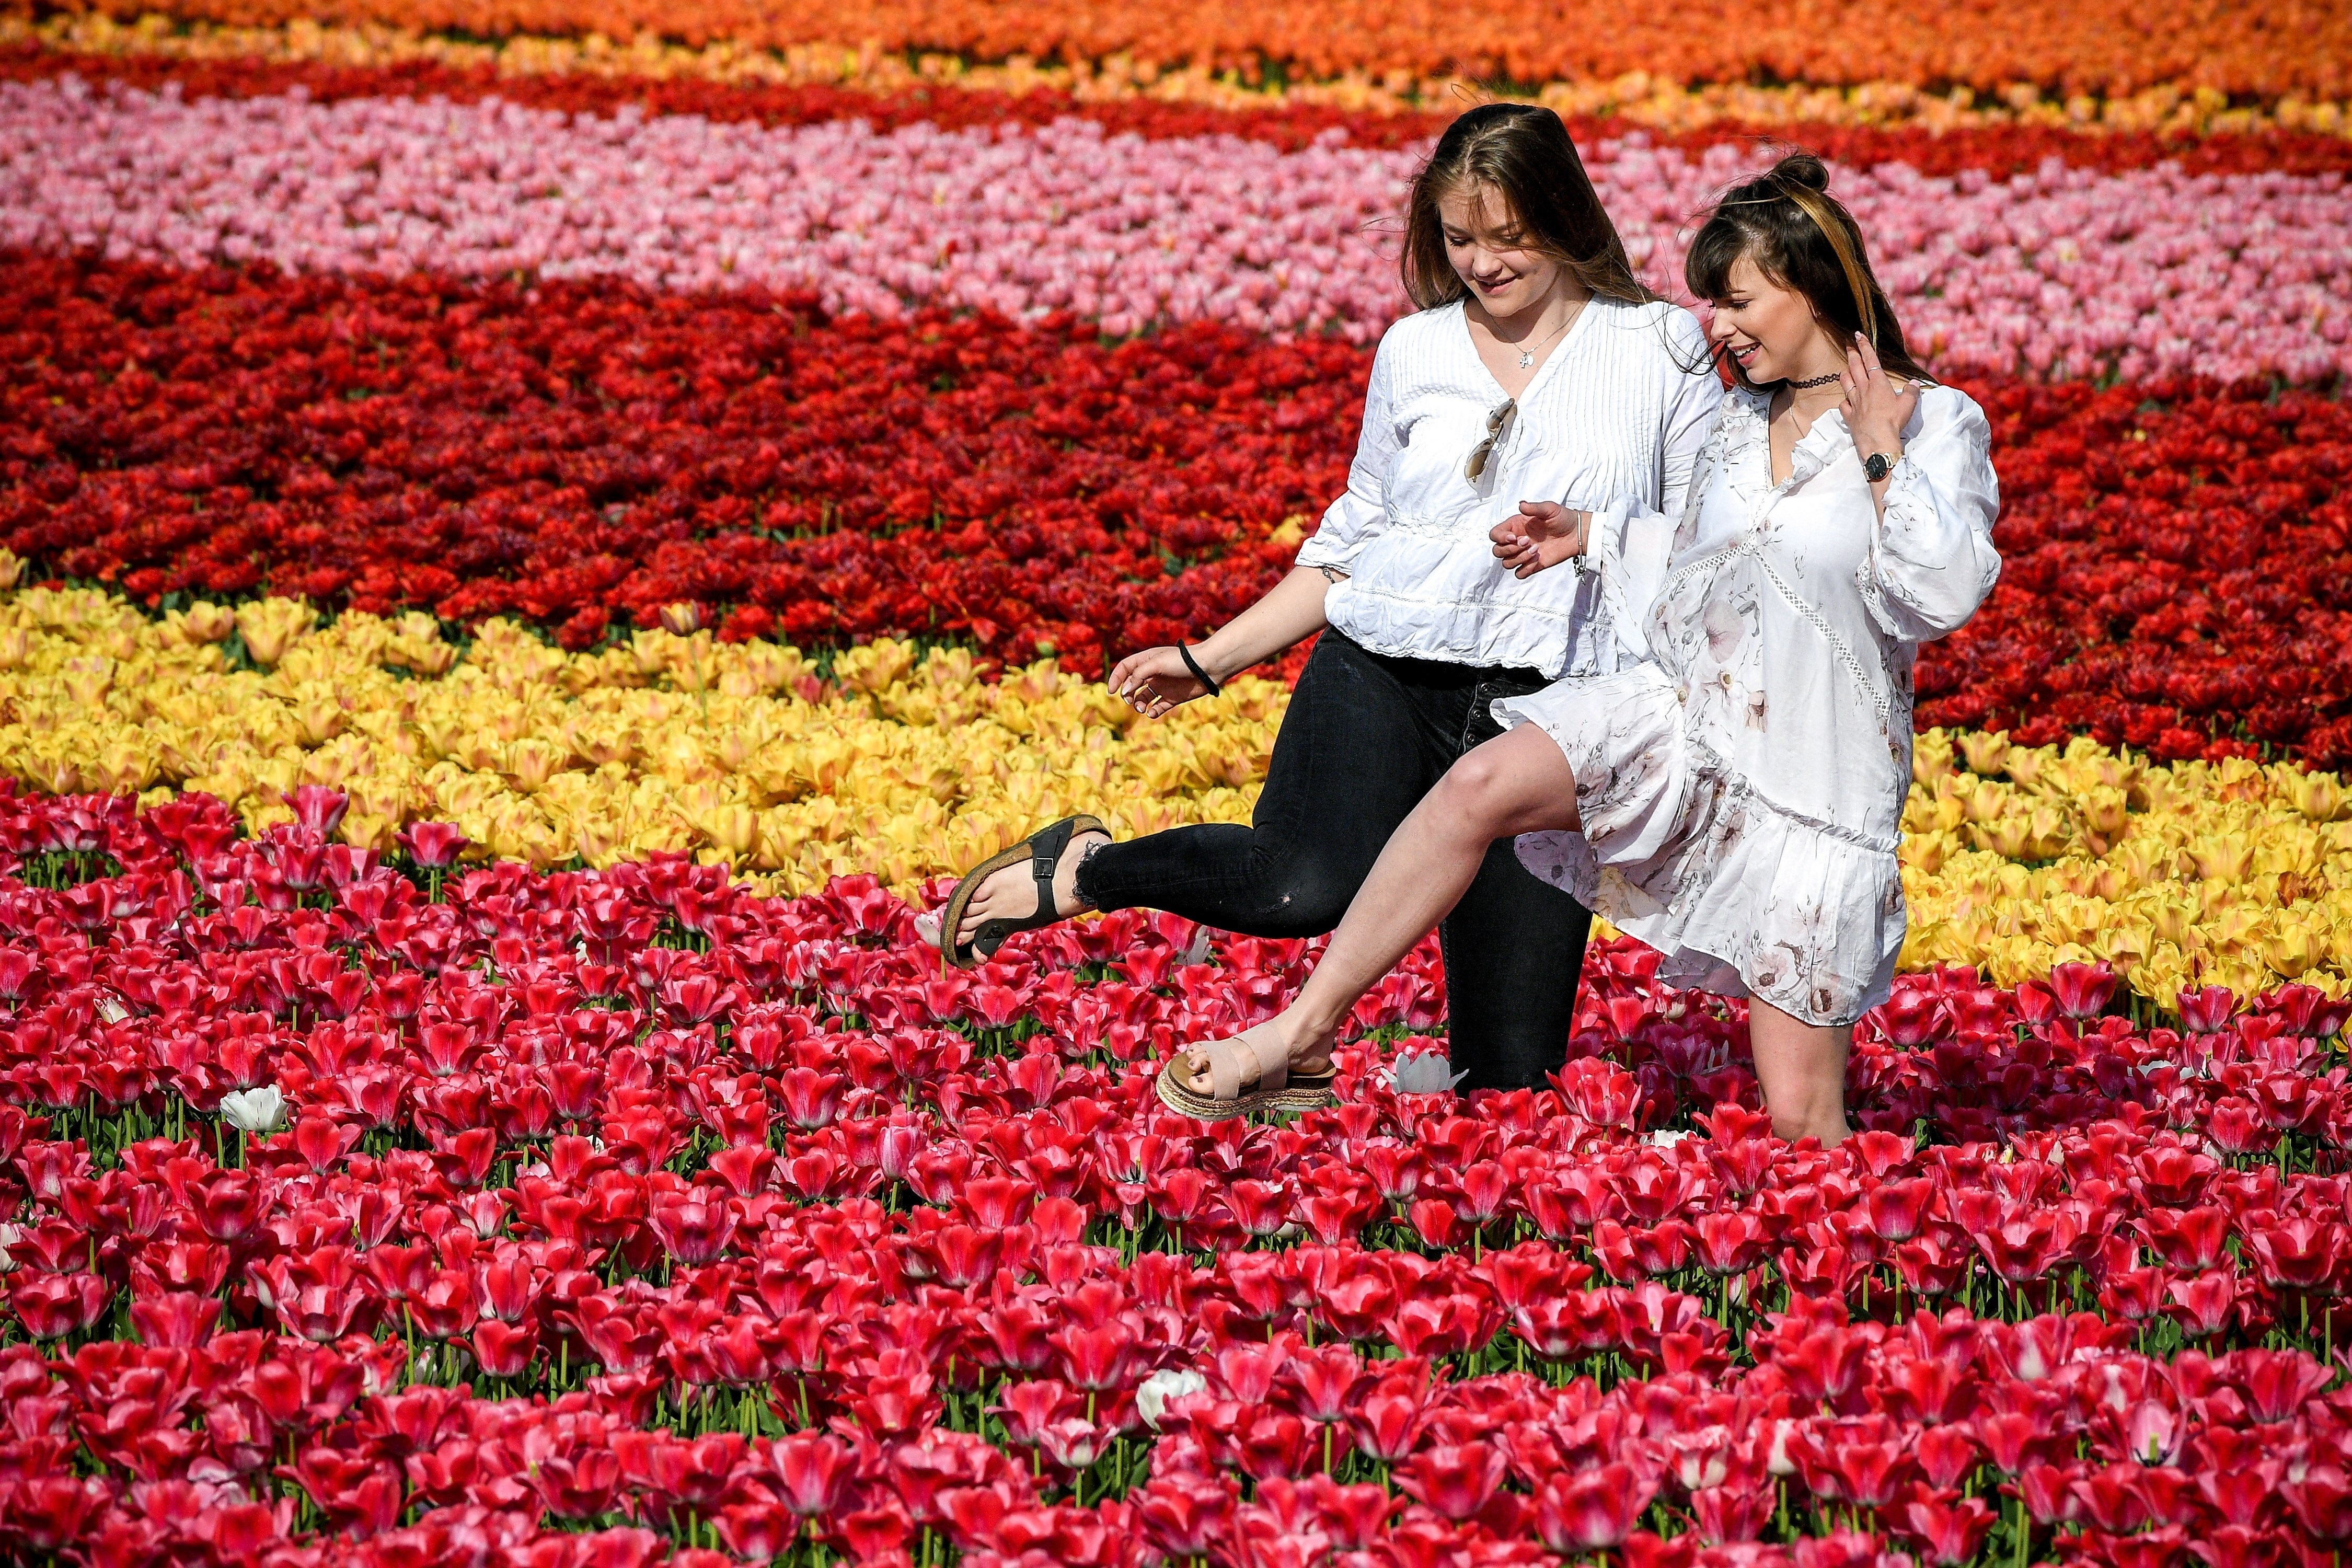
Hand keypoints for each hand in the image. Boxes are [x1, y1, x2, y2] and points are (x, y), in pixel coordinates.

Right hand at [1107, 645, 1213, 717]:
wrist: (1208, 668)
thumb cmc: (1182, 661)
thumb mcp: (1156, 664)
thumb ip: (1138, 676)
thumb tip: (1125, 691)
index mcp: (1147, 661)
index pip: (1125, 669)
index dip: (1116, 679)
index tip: (1111, 691)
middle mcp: (1152, 674)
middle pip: (1131, 685)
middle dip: (1127, 694)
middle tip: (1129, 699)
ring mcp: (1162, 687)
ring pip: (1142, 698)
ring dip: (1138, 704)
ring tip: (1141, 708)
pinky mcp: (1172, 698)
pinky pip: (1157, 708)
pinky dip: (1152, 712)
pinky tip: (1152, 712)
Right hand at [1489, 500, 1590, 578]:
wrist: (1576, 533)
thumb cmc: (1562, 518)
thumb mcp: (1549, 508)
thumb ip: (1533, 508)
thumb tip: (1521, 505)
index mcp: (1515, 526)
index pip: (1495, 535)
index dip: (1500, 538)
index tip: (1514, 537)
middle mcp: (1516, 541)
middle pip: (1497, 551)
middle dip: (1509, 549)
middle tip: (1527, 541)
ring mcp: (1523, 554)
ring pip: (1507, 563)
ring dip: (1519, 558)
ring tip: (1536, 549)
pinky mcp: (1532, 565)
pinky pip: (1519, 573)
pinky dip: (1525, 569)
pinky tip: (1537, 560)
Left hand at [1841, 333, 1919, 466]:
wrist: (1878, 441)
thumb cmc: (1894, 421)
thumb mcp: (1908, 404)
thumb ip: (1911, 392)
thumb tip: (1915, 384)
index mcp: (1878, 383)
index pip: (1870, 360)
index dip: (1864, 346)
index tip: (1858, 335)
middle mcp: (1864, 390)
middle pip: (1855, 367)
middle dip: (1852, 354)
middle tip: (1848, 345)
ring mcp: (1854, 403)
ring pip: (1846, 383)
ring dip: (1845, 374)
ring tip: (1845, 369)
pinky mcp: (1849, 416)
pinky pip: (1844, 404)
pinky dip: (1845, 400)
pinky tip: (1846, 400)